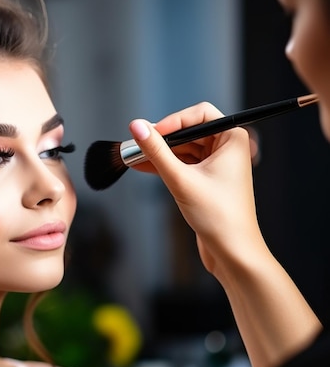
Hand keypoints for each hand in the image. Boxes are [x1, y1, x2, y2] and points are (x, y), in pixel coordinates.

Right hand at [128, 102, 262, 276]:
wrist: (232, 251)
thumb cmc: (219, 216)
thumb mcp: (181, 179)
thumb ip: (157, 151)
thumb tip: (137, 127)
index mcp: (232, 139)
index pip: (199, 115)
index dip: (172, 122)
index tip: (150, 133)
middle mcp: (227, 148)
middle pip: (188, 132)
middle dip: (162, 140)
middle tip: (136, 145)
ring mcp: (216, 165)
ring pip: (182, 150)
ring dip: (159, 154)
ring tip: (134, 158)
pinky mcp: (206, 181)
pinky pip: (182, 165)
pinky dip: (164, 166)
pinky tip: (142, 166)